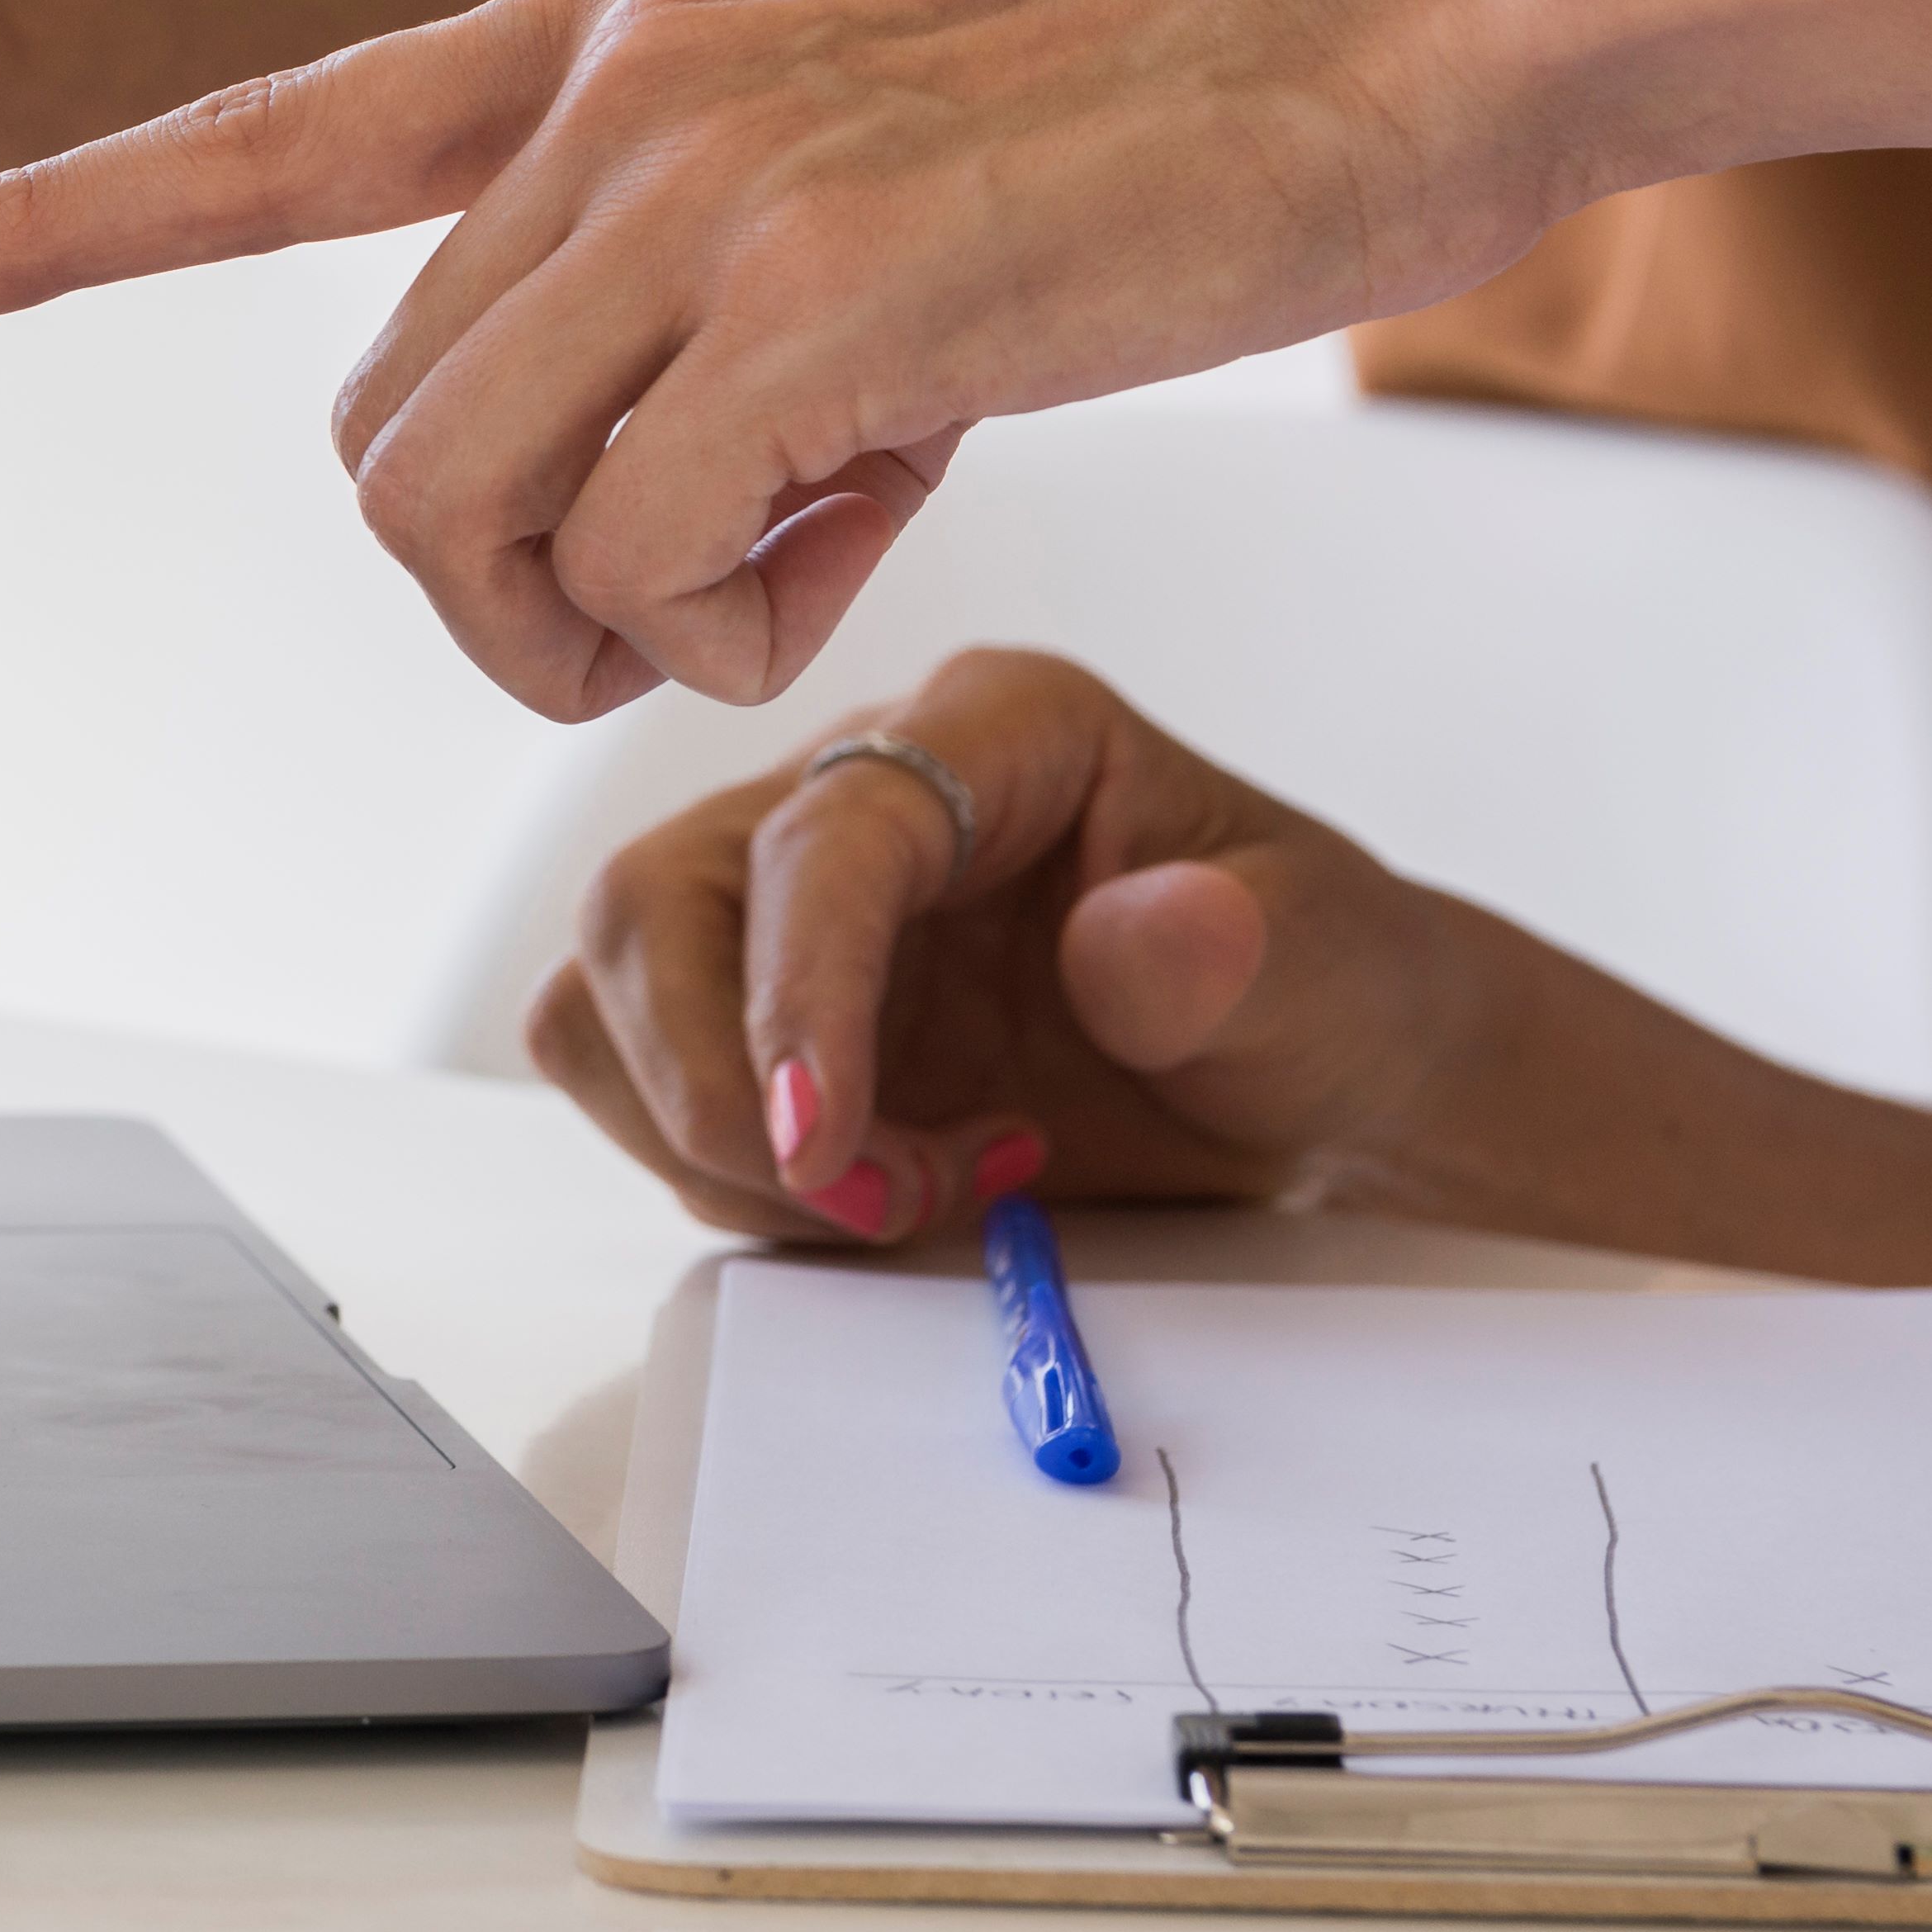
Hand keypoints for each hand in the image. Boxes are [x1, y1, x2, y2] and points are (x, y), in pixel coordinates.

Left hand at [0, 0, 1533, 718]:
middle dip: (507, 578)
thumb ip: (717, 252)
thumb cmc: (1183, 93)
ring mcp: (701, 179)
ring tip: (808, 555)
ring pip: (464, 510)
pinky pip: (646, 560)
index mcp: (610, 27)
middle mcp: (612, 82)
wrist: (1415, 0)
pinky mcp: (818, 299)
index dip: (42, 219)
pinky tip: (893, 524)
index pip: (255, 130)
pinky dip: (739, 619)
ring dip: (605, 615)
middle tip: (708, 586)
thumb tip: (664, 490)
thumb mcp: (880, 119)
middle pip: (381, 440)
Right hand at [535, 648, 1481, 1244]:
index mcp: (992, 731)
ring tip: (905, 1197)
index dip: (794, 990)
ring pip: (604, 998)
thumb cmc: (1328, 989)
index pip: (821, 835)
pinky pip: (638, 1083)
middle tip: (876, 1200)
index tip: (820, 1143)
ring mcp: (786, 905)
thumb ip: (1227, 949)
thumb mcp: (1325, 964)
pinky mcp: (759, 1010)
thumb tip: (1130, 935)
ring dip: (710, 1141)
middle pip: (645, 905)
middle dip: (717, 1087)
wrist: (1318, 1075)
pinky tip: (879, 1191)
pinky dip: (721, 1172)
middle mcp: (857, 795)